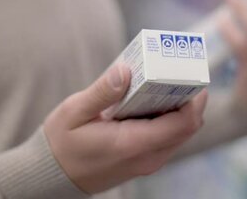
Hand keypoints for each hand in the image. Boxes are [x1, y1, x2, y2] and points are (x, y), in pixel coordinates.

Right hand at [43, 64, 207, 193]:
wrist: (52, 177)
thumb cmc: (61, 143)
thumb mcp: (74, 112)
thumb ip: (102, 92)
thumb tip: (126, 70)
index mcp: (132, 144)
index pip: (183, 124)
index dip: (194, 98)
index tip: (188, 73)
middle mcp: (147, 158)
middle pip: (187, 127)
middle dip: (189, 97)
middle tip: (177, 70)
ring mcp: (148, 162)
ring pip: (181, 133)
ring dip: (179, 107)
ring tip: (164, 80)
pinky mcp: (144, 161)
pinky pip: (168, 138)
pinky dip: (168, 117)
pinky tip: (152, 99)